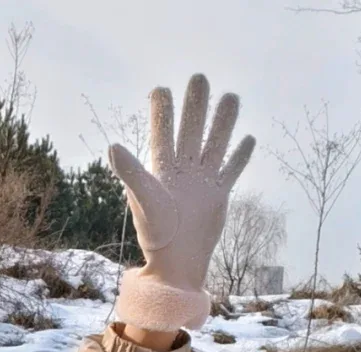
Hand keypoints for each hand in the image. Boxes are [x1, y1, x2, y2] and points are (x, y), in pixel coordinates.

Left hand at [108, 74, 254, 331]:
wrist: (177, 264)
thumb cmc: (156, 235)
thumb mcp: (144, 200)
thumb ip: (131, 172)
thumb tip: (112, 146)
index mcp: (163, 169)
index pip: (162, 132)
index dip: (162, 112)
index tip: (160, 89)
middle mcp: (183, 171)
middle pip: (192, 130)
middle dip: (196, 106)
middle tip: (199, 78)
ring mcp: (202, 182)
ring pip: (216, 144)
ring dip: (223, 122)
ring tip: (231, 97)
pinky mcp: (219, 195)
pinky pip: (231, 170)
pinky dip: (240, 156)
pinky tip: (247, 139)